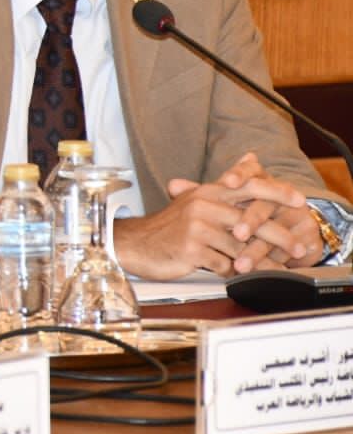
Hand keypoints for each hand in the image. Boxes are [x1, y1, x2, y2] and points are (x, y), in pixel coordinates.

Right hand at [118, 154, 310, 278]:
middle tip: (299, 247)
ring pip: (241, 247)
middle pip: (252, 220)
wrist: (134, 244)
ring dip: (262, 262)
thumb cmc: (169, 226)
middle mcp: (202, 205)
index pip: (249, 186)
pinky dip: (236, 272)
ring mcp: (196, 228)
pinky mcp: (191, 250)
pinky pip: (224, 264)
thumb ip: (225, 183)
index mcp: (207, 192)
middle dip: (281, 236)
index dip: (277, 192)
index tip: (300, 201)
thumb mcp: (195, 198)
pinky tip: (242, 275)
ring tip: (278, 269)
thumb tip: (251, 158)